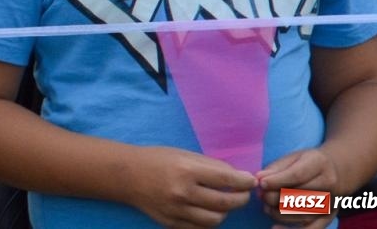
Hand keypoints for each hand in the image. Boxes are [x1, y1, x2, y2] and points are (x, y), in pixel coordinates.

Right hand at [118, 144, 256, 226]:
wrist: (126, 175)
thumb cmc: (156, 159)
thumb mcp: (183, 154)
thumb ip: (210, 166)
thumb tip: (237, 176)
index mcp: (186, 170)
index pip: (226, 180)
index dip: (244, 181)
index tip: (251, 181)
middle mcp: (182, 192)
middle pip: (225, 203)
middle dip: (240, 198)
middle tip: (243, 193)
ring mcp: (177, 210)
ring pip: (216, 220)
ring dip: (225, 211)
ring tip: (223, 202)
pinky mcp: (171, 223)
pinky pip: (200, 227)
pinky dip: (208, 220)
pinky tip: (207, 210)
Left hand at [258, 147, 338, 227]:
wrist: (336, 172)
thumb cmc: (308, 163)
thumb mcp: (293, 157)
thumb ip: (276, 168)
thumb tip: (259, 179)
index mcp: (319, 164)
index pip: (297, 175)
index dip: (277, 181)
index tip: (262, 184)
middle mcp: (329, 184)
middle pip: (299, 196)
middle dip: (275, 198)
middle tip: (262, 196)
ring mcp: (331, 202)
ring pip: (302, 213)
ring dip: (279, 212)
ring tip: (266, 207)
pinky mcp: (329, 216)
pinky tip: (275, 227)